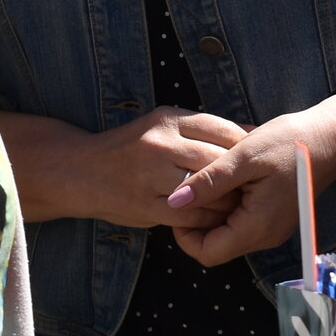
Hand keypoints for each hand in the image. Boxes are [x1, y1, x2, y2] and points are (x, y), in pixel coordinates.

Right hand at [85, 106, 245, 228]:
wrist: (80, 171)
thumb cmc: (128, 149)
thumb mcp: (159, 126)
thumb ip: (198, 129)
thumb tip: (248, 133)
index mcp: (167, 119)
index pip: (221, 128)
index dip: (244, 144)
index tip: (255, 155)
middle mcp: (161, 144)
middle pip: (219, 158)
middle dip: (241, 173)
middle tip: (255, 183)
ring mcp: (153, 175)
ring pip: (210, 188)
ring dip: (229, 198)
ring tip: (239, 201)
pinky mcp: (148, 205)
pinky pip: (192, 213)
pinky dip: (209, 216)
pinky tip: (214, 216)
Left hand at [170, 98, 335, 265]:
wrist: (331, 136)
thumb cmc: (291, 142)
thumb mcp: (244, 156)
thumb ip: (208, 182)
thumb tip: (174, 201)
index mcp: (258, 227)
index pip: (207, 253)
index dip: (184, 234)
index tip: (179, 201)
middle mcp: (266, 236)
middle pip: (216, 246)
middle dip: (197, 221)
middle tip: (191, 186)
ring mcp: (272, 229)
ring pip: (227, 234)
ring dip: (213, 211)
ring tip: (209, 178)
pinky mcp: (275, 217)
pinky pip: (242, 222)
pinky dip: (228, 206)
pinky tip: (228, 179)